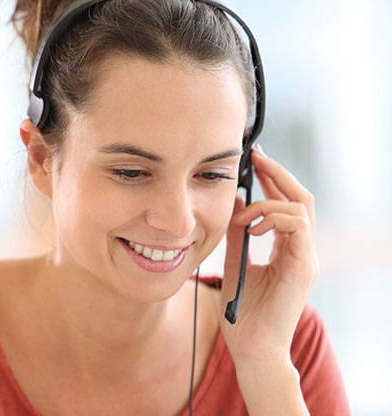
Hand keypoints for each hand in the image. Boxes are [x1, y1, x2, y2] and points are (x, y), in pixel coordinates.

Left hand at [220, 145, 318, 366]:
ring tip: (244, 215)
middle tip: (255, 157)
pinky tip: (252, 228)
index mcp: (286, 249)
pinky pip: (298, 227)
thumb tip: (235, 204)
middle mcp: (300, 251)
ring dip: (269, 201)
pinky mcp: (303, 268)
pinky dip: (274, 219)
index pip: (286, 205)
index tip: (253, 161)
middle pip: (299, 199)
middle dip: (277, 174)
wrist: (252, 349)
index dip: (272, 180)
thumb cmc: (243, 314)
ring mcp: (305, 259)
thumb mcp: (233, 264)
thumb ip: (236, 236)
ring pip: (301, 209)